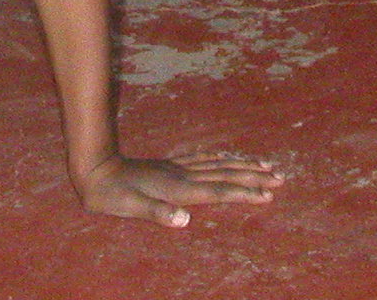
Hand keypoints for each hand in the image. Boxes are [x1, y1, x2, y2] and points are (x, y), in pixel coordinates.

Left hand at [76, 151, 284, 227]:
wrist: (95, 169)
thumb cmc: (112, 194)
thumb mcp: (131, 208)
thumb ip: (158, 213)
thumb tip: (186, 220)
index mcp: (178, 188)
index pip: (219, 191)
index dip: (245, 193)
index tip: (269, 194)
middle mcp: (183, 175)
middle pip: (226, 175)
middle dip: (254, 177)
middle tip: (280, 177)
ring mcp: (177, 167)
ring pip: (219, 164)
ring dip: (243, 165)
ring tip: (265, 164)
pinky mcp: (169, 165)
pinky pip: (203, 159)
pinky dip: (221, 158)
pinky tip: (226, 156)